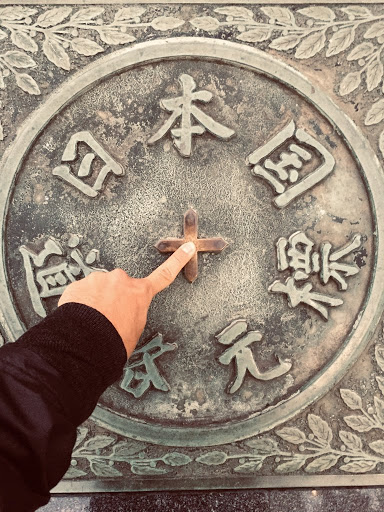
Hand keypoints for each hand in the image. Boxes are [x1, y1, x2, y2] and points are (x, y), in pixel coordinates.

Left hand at [58, 242, 195, 356]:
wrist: (85, 344)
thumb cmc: (113, 341)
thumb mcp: (135, 330)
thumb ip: (134, 313)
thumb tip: (126, 311)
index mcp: (140, 293)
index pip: (164, 275)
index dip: (177, 260)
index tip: (188, 248)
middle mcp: (121, 280)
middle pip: (120, 286)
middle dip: (114, 297)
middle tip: (107, 318)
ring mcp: (99, 280)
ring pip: (98, 289)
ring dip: (95, 301)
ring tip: (92, 322)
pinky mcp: (79, 284)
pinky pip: (80, 294)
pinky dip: (80, 305)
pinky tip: (78, 319)